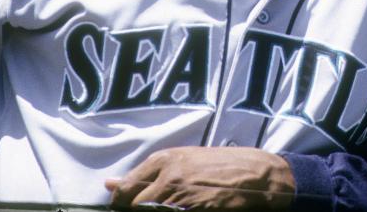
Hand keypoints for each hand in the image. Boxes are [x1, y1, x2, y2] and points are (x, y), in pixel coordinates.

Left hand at [106, 146, 294, 209]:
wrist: (257, 174)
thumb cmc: (222, 165)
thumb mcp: (185, 160)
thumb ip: (148, 173)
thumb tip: (109, 184)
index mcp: (165, 159)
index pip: (125, 189)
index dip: (122, 202)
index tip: (126, 206)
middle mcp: (169, 176)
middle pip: (135, 206)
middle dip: (140, 210)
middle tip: (158, 207)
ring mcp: (181, 196)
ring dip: (158, 210)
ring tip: (180, 203)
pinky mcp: (194, 210)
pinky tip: (190, 207)